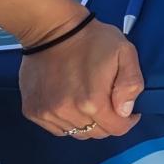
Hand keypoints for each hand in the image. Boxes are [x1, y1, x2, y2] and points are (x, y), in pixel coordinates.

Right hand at [18, 18, 143, 140]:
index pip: (116, 129)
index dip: (127, 121)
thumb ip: (131, 84)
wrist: (52, 29)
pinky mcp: (32, 110)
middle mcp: (68, 112)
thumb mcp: (125, 53)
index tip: (128, 111)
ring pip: (76, 132)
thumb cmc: (93, 40)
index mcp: (93, 102)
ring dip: (86, 122)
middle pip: (96, 133)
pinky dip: (67, 121)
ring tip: (88, 100)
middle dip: (107, 122)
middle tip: (108, 102)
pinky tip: (71, 102)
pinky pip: (56, 128)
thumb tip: (126, 111)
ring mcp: (47, 113)